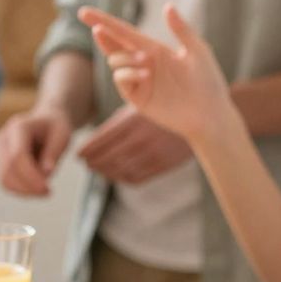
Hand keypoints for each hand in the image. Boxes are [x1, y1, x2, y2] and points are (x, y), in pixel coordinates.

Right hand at [0, 105, 73, 196]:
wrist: (46, 122)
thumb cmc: (56, 128)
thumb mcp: (62, 136)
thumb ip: (53, 153)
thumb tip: (46, 173)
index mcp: (19, 127)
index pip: (17, 156)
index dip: (31, 176)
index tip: (48, 189)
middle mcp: (3, 138)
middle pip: (7, 170)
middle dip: (28, 187)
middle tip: (48, 192)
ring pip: (3, 179)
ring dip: (24, 191)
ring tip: (43, 190)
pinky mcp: (0, 161)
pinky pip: (5, 182)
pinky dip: (20, 190)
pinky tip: (36, 188)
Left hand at [75, 106, 193, 185]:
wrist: (202, 111)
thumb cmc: (166, 103)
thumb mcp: (142, 106)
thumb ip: (120, 121)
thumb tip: (97, 139)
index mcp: (132, 121)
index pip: (102, 140)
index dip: (88, 150)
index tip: (79, 155)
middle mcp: (141, 139)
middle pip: (108, 157)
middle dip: (94, 162)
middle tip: (85, 164)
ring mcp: (153, 154)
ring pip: (121, 170)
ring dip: (106, 172)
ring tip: (99, 170)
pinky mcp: (164, 165)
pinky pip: (138, 178)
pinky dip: (124, 178)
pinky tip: (119, 175)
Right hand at [78, 4, 232, 147]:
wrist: (211, 114)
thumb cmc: (209, 82)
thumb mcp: (198, 51)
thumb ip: (181, 29)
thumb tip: (167, 5)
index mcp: (154, 49)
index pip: (123, 32)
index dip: (103, 21)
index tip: (83, 12)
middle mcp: (142, 63)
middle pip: (113, 45)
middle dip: (102, 35)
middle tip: (97, 30)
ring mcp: (138, 81)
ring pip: (115, 62)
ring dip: (123, 57)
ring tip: (144, 60)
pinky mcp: (137, 98)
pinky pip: (121, 81)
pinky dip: (127, 74)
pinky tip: (145, 73)